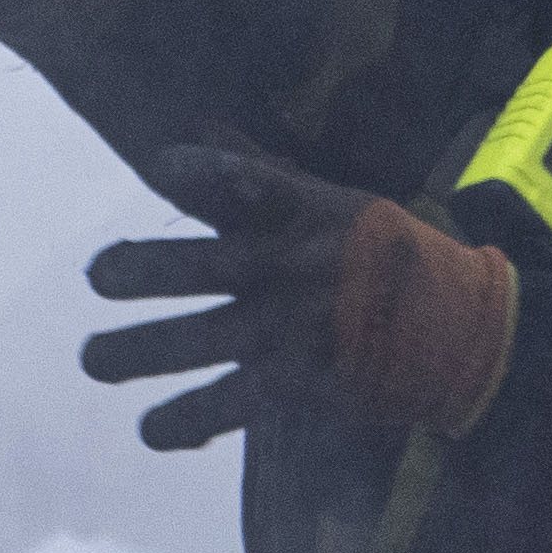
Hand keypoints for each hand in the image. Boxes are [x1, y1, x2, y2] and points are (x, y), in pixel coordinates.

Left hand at [84, 144, 517, 445]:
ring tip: (92, 359)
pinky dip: (182, 423)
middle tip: (98, 276)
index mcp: (297, 211)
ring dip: (136, 351)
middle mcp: (283, 268)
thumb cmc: (385, 254)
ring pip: (195, 341)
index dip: (198, 170)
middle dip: (141, 271)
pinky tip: (151, 430)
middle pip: (198, 266)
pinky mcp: (291, 385)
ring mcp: (283, 330)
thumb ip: (259, 171)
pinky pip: (224, 408)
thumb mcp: (331, 199)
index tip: (160, 165)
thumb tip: (203, 121)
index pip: (241, 181)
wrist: (459, 330)